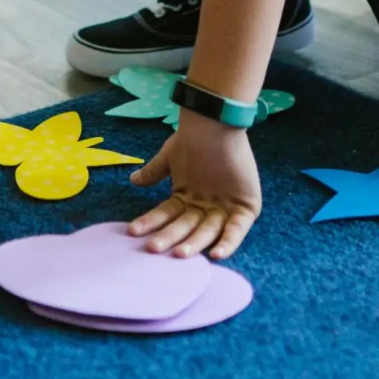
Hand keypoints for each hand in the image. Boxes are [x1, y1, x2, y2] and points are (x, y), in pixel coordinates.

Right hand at [127, 111, 260, 259]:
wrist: (216, 124)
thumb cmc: (193, 139)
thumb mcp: (170, 157)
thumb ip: (154, 171)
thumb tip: (133, 180)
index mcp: (187, 198)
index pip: (166, 214)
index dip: (151, 222)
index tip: (133, 231)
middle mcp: (205, 207)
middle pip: (185, 227)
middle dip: (169, 237)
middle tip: (153, 248)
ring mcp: (225, 209)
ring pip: (208, 231)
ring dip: (194, 243)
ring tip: (179, 254)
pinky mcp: (246, 209)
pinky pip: (237, 229)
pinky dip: (228, 241)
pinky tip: (216, 254)